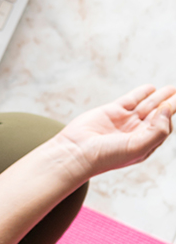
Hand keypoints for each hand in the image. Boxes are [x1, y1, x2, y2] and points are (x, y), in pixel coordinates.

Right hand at [55, 85, 175, 178]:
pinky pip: (130, 100)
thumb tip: (167, 108)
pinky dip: (140, 93)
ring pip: (146, 106)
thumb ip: (157, 129)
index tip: (172, 103)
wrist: (77, 151)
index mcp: (144, 144)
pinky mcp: (111, 111)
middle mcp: (135, 132)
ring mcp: (123, 121)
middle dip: (170, 104)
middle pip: (157, 115)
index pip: (163, 127)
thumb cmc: (107, 155)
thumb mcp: (138, 147)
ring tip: (172, 88)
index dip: (169, 115)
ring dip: (158, 97)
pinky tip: (150, 88)